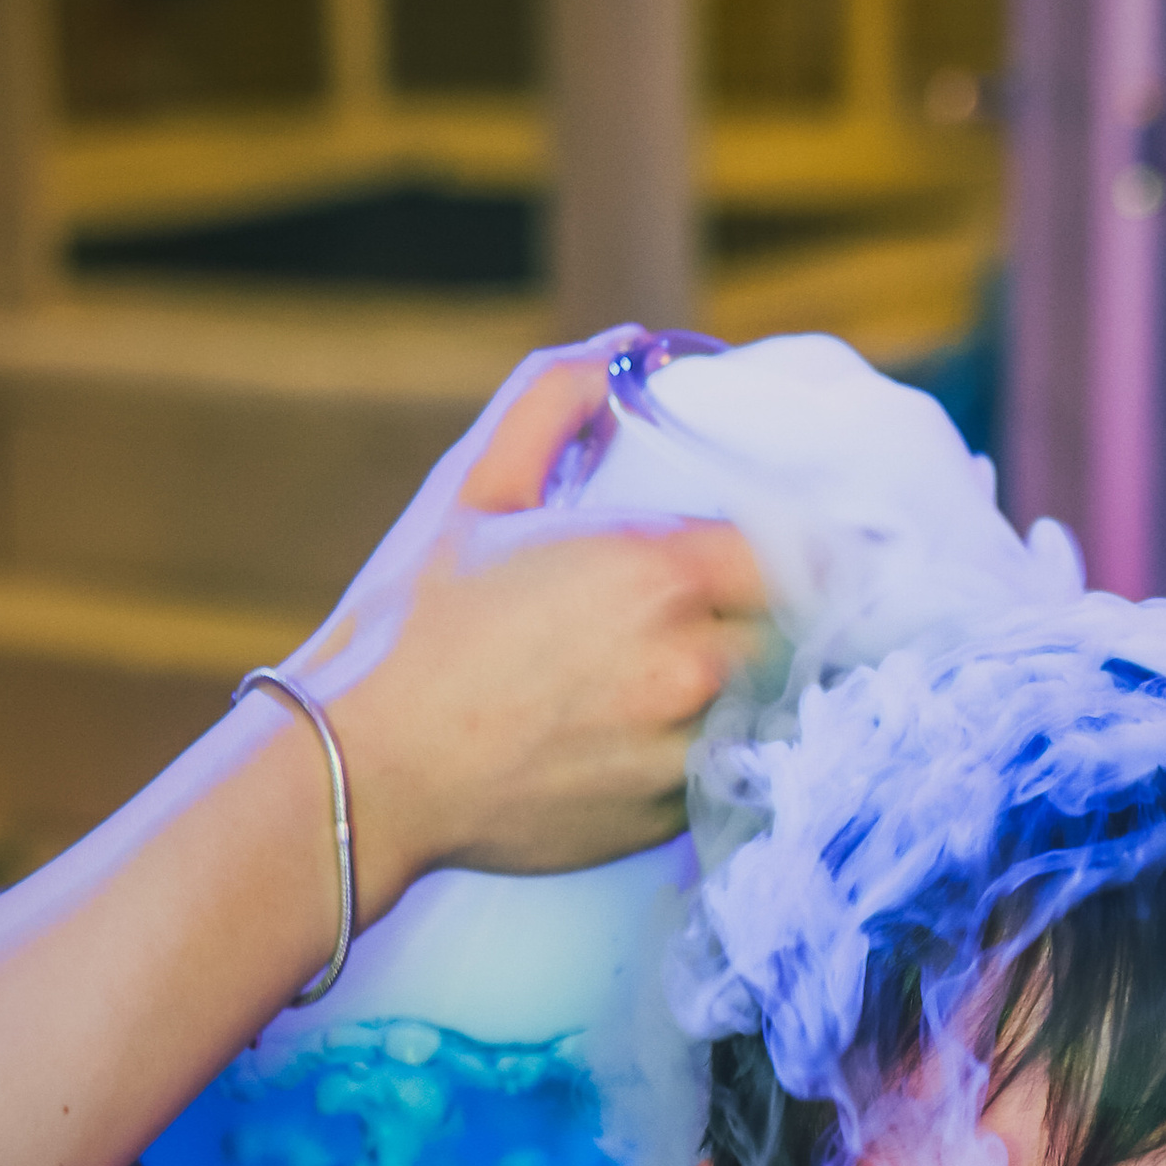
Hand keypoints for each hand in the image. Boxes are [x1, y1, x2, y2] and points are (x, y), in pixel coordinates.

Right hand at [290, 338, 772, 903]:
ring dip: (754, 686)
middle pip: (798, 631)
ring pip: (774, 707)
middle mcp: (691, 662)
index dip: (798, 545)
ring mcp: (684, 749)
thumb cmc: (411, 625)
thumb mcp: (475, 486)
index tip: (784, 545)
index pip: (801, 550)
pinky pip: (731, 772)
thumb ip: (554, 398)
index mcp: (659, 571)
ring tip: (704, 671)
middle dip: (775, 615)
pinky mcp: (667, 816)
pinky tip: (662, 731)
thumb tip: (626, 349)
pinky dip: (714, 747)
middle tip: (741, 605)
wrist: (365, 771)